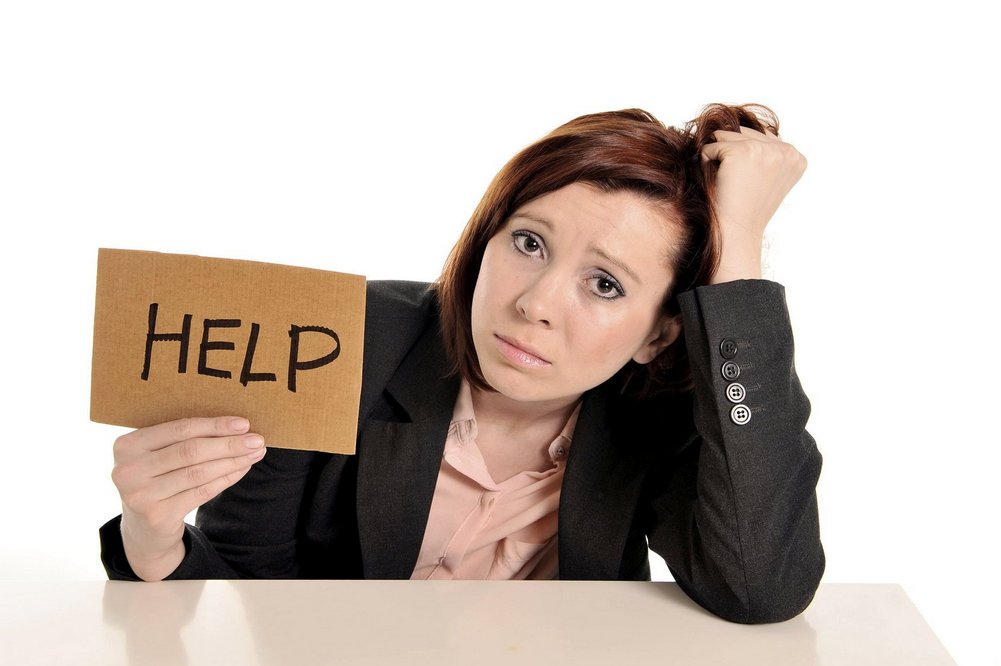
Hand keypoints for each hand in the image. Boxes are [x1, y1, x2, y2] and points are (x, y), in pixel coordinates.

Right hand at [111, 416, 265, 579]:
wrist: (145, 531)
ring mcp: (140, 495)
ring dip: (232, 461)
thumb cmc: (158, 481)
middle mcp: (128, 470)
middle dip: (228, 444)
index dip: (214, 425)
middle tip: (257, 440)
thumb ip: (184, 440)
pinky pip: (201, 492)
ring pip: (198, 472)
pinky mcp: (157, 516)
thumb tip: (236, 426)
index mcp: (127, 445)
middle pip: (190, 451)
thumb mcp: (158, 457)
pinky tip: (242, 469)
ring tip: (255, 454)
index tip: (243, 423)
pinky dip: (226, 479)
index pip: (179, 429)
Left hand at [701, 127, 806, 283]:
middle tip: (735, 185)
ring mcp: (765, 149)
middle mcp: (786, 150)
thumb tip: (740, 127)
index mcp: (798, 158)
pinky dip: (707, 163)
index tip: (747, 183)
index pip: (764, 139)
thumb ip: (767, 154)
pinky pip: (711, 147)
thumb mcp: (769, 180)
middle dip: (732, 154)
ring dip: (719, 158)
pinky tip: (718, 182)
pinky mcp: (741, 151)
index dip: (746, 158)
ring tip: (728, 183)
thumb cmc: (747, 210)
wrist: (736, 232)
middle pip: (745, 134)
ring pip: (727, 138)